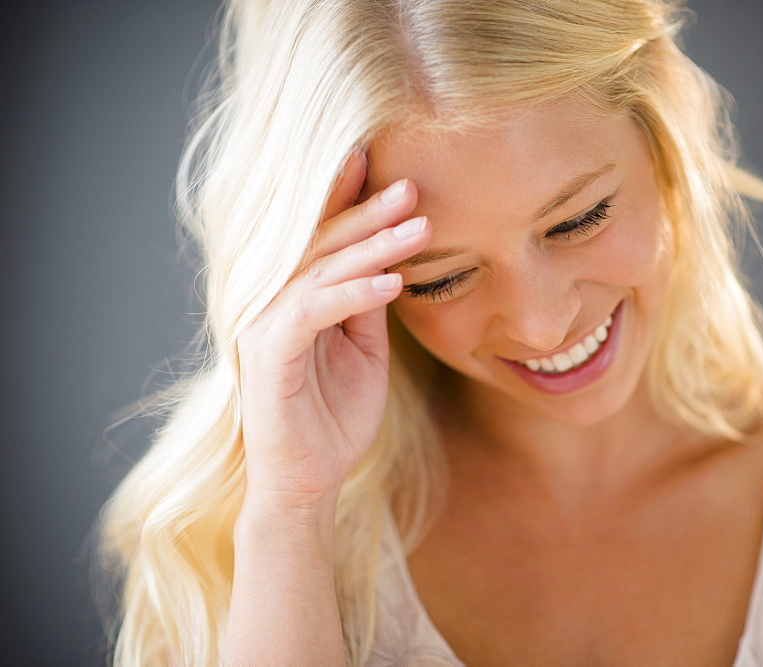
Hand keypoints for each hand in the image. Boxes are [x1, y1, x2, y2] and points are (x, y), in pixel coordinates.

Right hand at [236, 152, 429, 512]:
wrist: (308, 481)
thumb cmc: (334, 417)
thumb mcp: (364, 351)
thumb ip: (368, 305)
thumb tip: (391, 260)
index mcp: (295, 299)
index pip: (322, 240)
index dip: (348, 201)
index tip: (385, 167)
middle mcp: (273, 303)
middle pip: (322, 244)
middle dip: (369, 213)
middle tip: (412, 187)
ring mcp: (265, 326)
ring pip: (321, 271)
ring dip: (373, 248)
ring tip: (420, 228)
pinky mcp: (268, 354)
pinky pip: (313, 311)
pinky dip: (354, 294)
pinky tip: (394, 282)